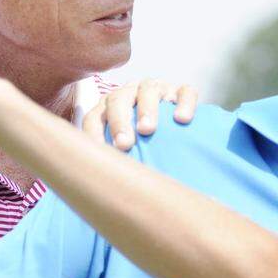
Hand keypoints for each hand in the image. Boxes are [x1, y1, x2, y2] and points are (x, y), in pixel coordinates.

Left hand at [83, 79, 198, 149]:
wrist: (178, 130)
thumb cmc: (144, 146)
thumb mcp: (127, 150)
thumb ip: (115, 158)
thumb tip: (102, 187)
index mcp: (110, 108)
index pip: (95, 117)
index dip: (93, 133)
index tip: (99, 157)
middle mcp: (130, 93)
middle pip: (118, 100)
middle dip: (119, 121)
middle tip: (124, 144)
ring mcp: (157, 89)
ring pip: (148, 91)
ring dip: (146, 110)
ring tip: (147, 129)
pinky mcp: (181, 92)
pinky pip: (184, 92)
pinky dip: (183, 103)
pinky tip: (182, 119)